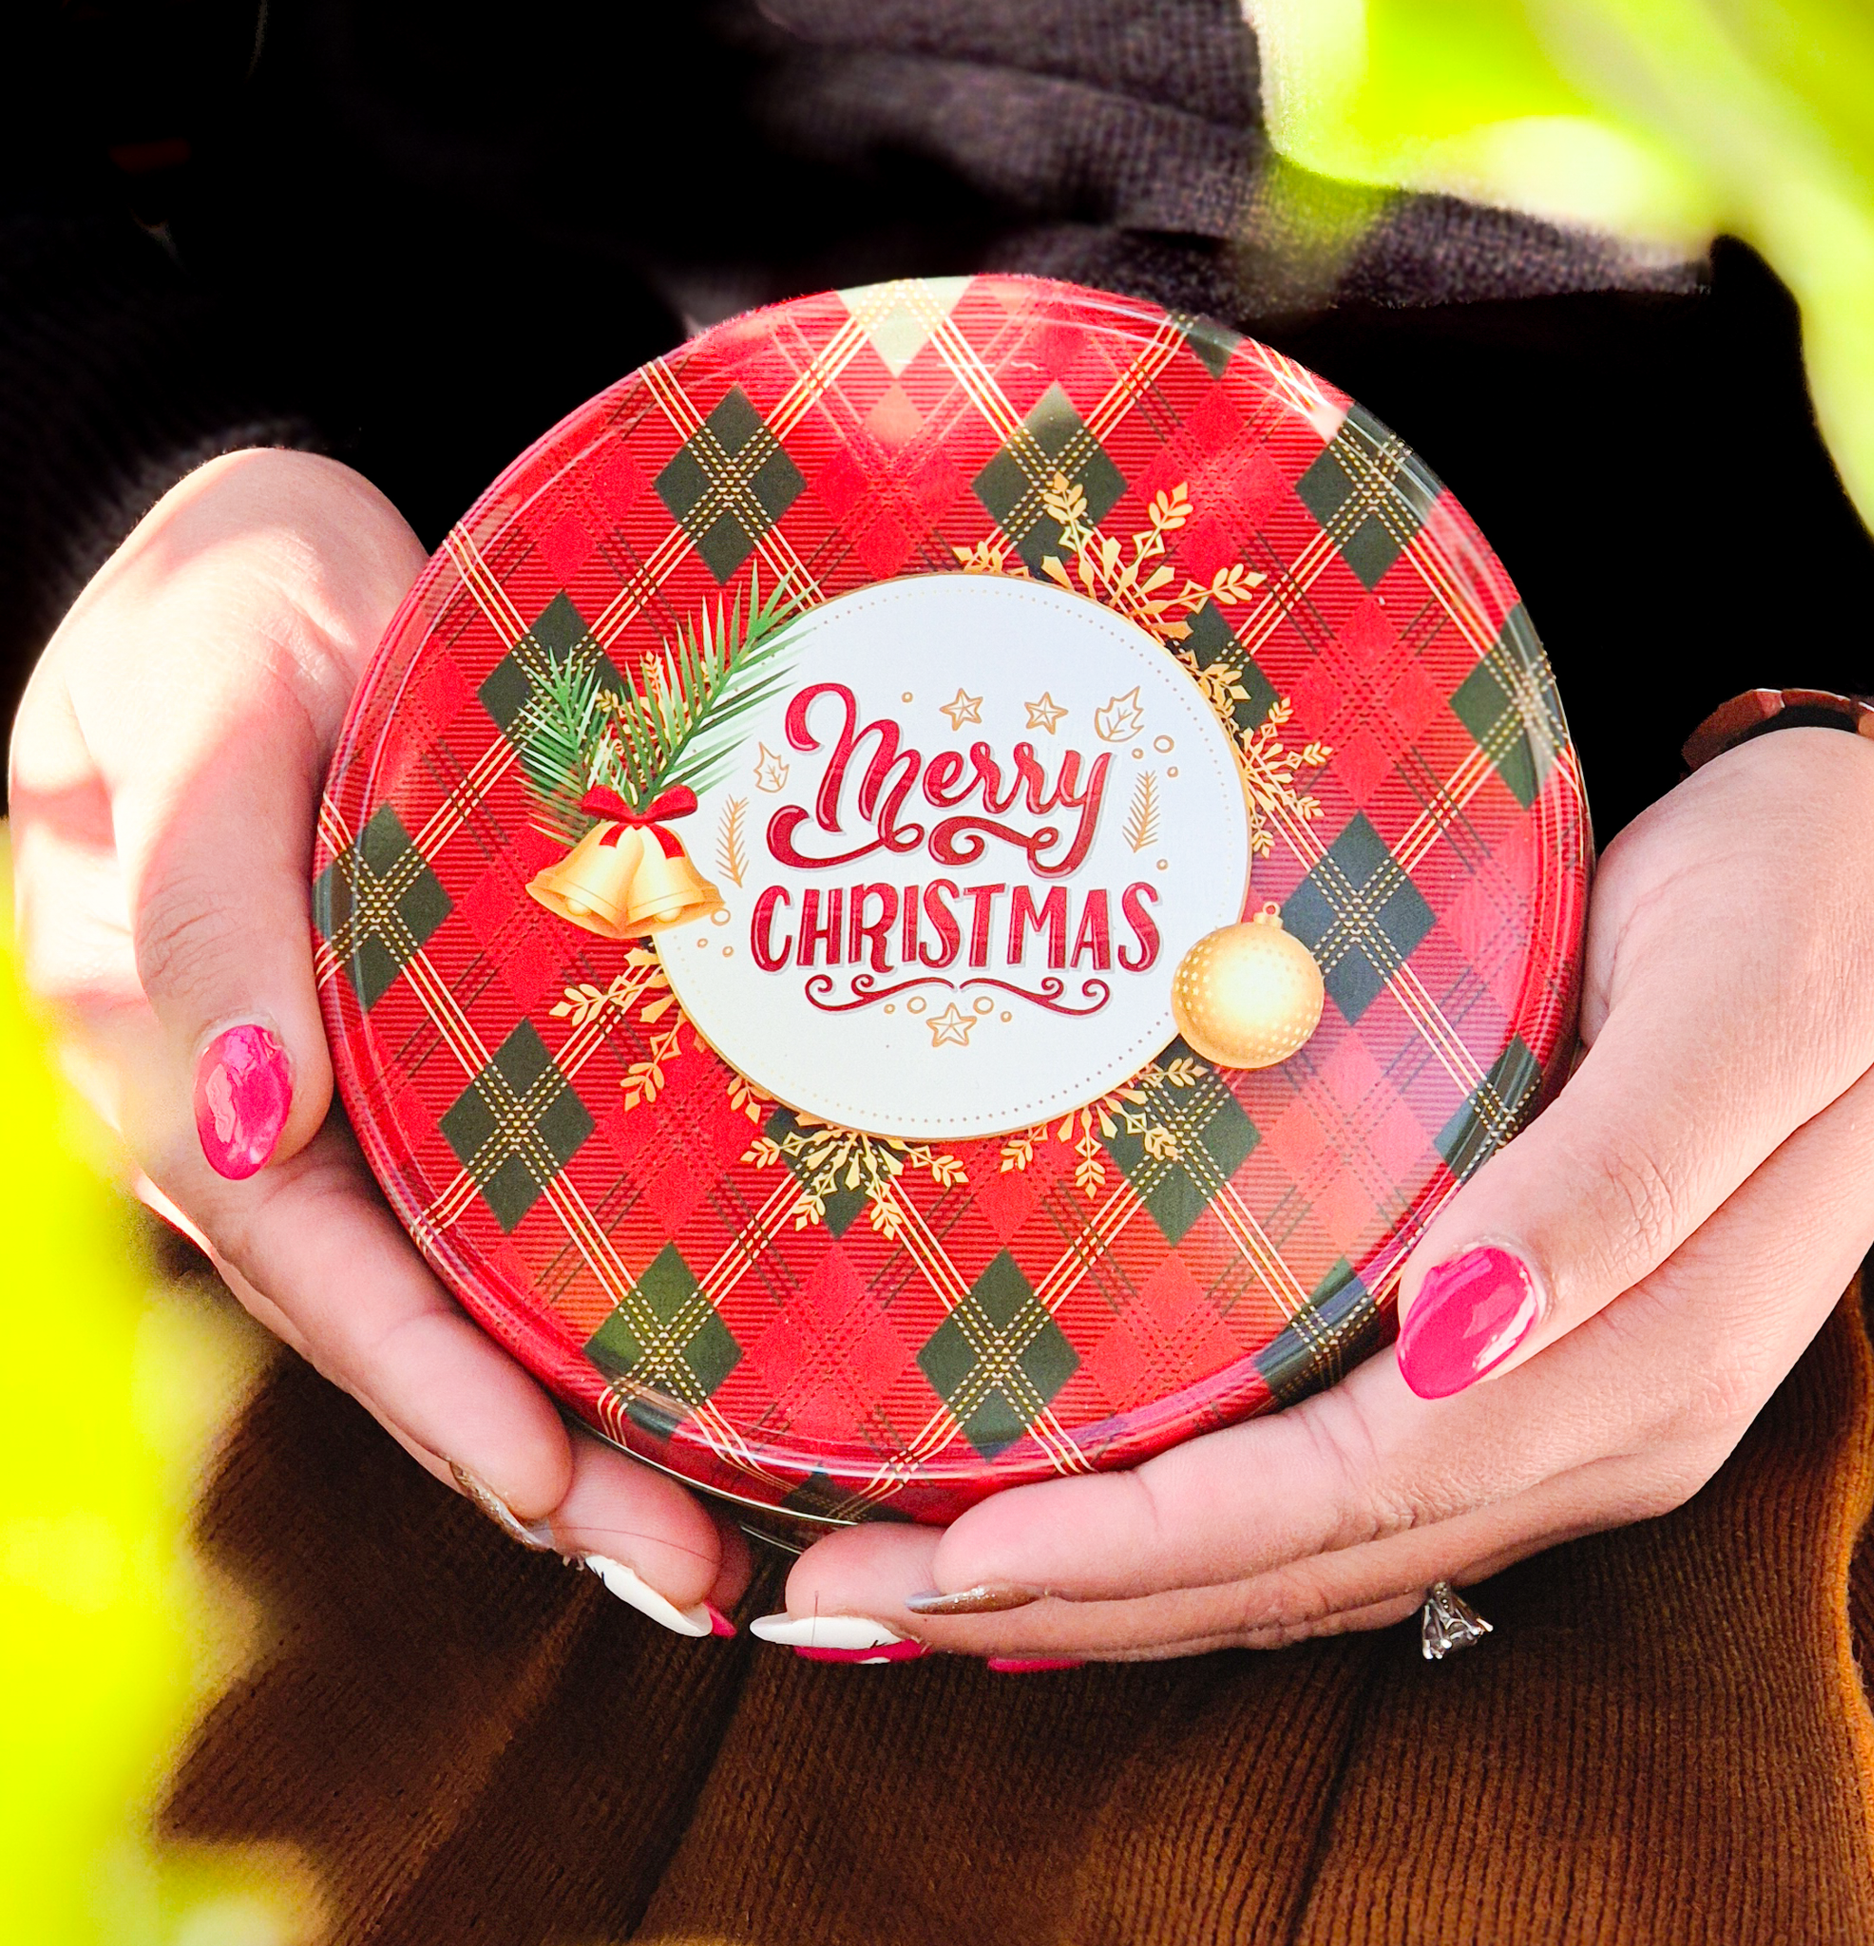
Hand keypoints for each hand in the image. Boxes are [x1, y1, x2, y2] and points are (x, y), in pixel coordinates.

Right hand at [10, 451, 746, 1634]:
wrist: (288, 555)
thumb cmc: (223, 602)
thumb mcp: (197, 707)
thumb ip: (202, 905)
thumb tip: (242, 1137)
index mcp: (173, 1051)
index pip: (310, 1261)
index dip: (428, 1385)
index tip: (554, 1487)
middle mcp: (270, 1108)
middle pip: (406, 1322)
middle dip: (540, 1461)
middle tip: (694, 1575)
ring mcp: (360, 1092)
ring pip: (470, 1288)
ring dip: (589, 1413)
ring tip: (726, 1530)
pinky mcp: (442, 1057)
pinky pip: (515, 1199)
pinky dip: (602, 1291)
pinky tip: (709, 1355)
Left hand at [765, 726, 1873, 1660]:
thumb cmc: (1809, 914)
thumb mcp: (1746, 1014)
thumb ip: (1614, 1187)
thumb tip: (1455, 1332)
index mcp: (1631, 1360)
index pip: (1336, 1497)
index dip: (1136, 1543)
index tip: (946, 1557)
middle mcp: (1583, 1420)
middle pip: (1284, 1561)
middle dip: (1059, 1595)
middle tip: (841, 1605)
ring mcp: (1552, 1408)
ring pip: (1294, 1557)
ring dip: (1100, 1590)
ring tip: (911, 1596)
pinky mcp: (1516, 1365)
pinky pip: (1329, 1498)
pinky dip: (1187, 1542)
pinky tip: (1078, 1551)